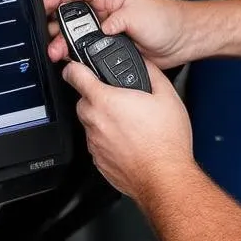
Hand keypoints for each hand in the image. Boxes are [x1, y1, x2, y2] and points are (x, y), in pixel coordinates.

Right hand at [42, 0, 189, 69]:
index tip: (39, 9)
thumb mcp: (139, 14)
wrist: (181, 39)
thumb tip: (101, 29)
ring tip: (58, 54)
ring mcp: (103, 26)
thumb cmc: (166, 19)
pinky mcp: (106, 43)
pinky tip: (72, 60)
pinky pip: (85, 48)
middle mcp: (101, 7)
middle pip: (68, 15)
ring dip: (64, 44)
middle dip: (55, 28)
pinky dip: (76, 54)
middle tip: (50, 42)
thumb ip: (117, 20)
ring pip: (74, 34)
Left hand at [60, 58, 194, 201]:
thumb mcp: (167, 96)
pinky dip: (107, 139)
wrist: (165, 177)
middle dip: (98, 97)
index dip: (74, 68)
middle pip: (83, 101)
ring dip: (103, 120)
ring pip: (90, 123)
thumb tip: (143, 63)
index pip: (75, 76)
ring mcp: (94, 143)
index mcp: (106, 101)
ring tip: (128, 124)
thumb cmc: (165, 141)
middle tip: (120, 101)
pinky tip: (127, 141)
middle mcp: (95, 121)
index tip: (75, 67)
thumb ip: (151, 72)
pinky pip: (96, 143)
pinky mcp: (98, 161)